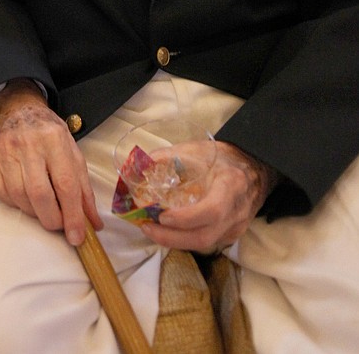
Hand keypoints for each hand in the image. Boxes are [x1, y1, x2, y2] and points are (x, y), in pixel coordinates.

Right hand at [0, 80, 101, 246]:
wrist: (18, 109)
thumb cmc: (49, 135)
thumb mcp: (73, 154)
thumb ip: (84, 190)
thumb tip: (93, 225)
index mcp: (55, 138)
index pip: (66, 184)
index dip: (72, 216)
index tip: (76, 236)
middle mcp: (28, 141)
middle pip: (40, 194)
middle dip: (52, 219)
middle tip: (59, 224)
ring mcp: (5, 148)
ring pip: (19, 197)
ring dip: (34, 212)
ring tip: (43, 207)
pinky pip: (0, 192)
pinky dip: (15, 203)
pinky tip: (24, 196)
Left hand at [138, 141, 276, 254]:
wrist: (255, 169)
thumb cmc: (223, 158)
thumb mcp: (197, 150)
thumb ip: (169, 157)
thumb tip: (138, 167)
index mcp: (231, 185)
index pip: (212, 210)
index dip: (185, 218)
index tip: (162, 216)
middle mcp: (236, 212)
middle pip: (205, 237)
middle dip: (172, 237)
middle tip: (147, 227)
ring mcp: (236, 227)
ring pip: (205, 244)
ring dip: (176, 241)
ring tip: (152, 229)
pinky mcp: (232, 235)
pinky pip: (208, 242)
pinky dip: (186, 239)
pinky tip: (170, 231)